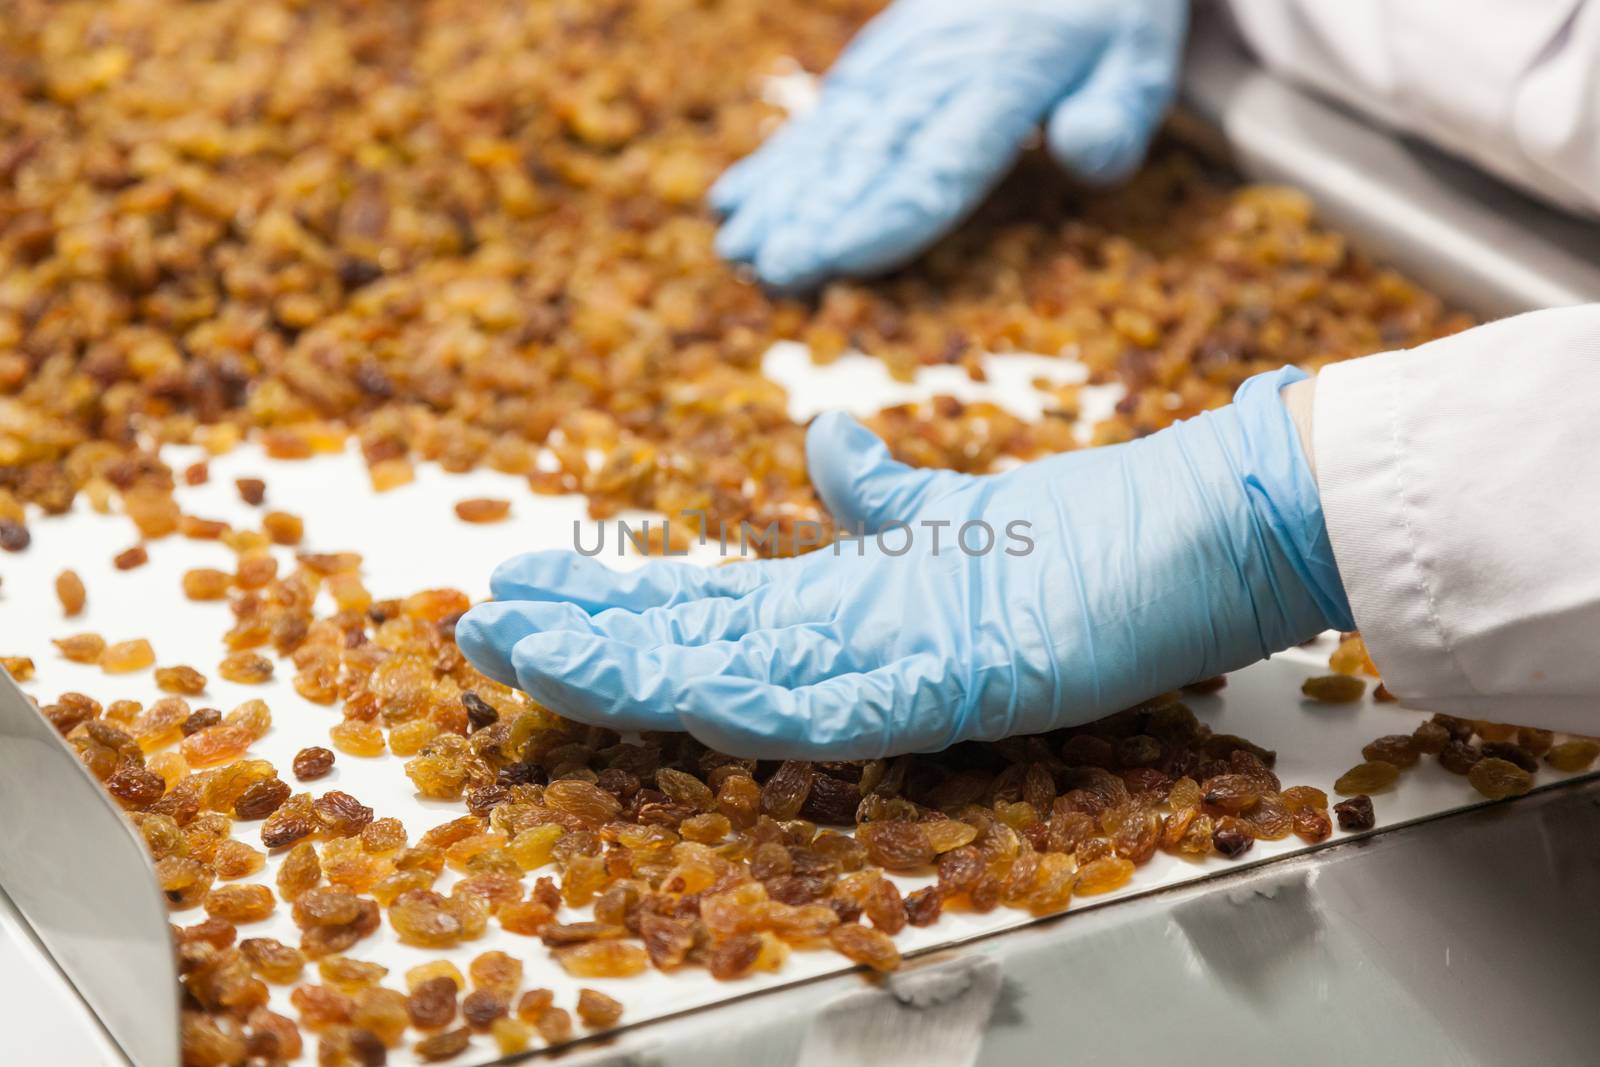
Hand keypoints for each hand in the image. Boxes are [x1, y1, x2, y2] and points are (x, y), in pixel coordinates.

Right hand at [457, 368, 1351, 759]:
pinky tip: (686, 694)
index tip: (517, 587)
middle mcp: (856, 648)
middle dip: (585, 646)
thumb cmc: (1084, 534)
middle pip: (696, 648)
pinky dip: (768, 706)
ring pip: (742, 688)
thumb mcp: (958, 508)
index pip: (701, 608)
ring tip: (534, 660)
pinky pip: (850, 711)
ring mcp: (905, 673)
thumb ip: (880, 491)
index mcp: (846, 607)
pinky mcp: (971, 687)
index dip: (606, 604)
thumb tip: (817, 436)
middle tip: (478, 637)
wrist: (1206, 537)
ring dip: (635, 679)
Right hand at [711, 0, 1186, 288]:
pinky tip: (735, 199)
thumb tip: (1084, 152)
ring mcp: (896, 67)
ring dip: (782, 197)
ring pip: (832, 140)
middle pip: (869, 158)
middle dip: (814, 218)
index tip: (834, 259)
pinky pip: (822, 117)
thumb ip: (1115, 114)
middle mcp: (935, 74)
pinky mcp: (875, 65)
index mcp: (1005, 80)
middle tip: (769, 271)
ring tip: (737, 248)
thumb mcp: (1138, 59)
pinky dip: (777, 160)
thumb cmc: (1105, 19)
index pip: (937, 163)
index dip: (883, 215)